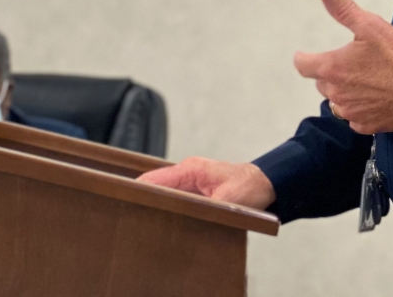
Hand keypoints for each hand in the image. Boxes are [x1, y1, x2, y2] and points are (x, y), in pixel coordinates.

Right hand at [137, 158, 275, 209]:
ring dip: (156, 206)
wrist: (268, 184)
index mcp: (190, 169)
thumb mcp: (227, 201)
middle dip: (143, 201)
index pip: (153, 179)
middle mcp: (187, 173)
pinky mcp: (196, 192)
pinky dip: (168, 209)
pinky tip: (164, 223)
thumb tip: (183, 217)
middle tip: (131, 217)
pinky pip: (174, 200)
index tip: (124, 204)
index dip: (137, 192)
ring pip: (163, 194)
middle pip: (155, 187)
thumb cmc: (250, 187)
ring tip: (144, 222)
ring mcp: (190, 182)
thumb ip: (203, 208)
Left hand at [293, 0, 392, 134]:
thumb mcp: (369, 25)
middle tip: (347, 65)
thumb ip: (344, 9)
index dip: (302, 59)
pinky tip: (372, 101)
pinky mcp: (366, 125)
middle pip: (322, 84)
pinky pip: (354, 118)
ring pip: (337, 103)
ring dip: (343, 93)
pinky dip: (359, 109)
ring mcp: (351, 112)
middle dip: (329, 75)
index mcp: (332, 68)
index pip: (303, 66)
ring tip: (360, 83)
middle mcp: (336, 94)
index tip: (302, 56)